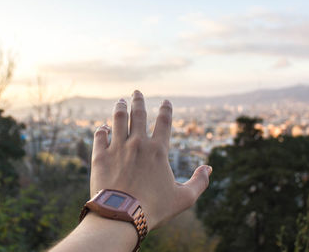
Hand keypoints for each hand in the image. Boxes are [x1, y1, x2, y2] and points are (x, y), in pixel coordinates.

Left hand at [90, 90, 211, 230]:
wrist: (121, 216)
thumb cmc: (154, 209)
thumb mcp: (184, 198)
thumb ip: (199, 182)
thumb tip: (208, 168)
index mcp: (158, 150)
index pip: (164, 122)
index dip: (166, 109)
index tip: (166, 101)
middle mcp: (137, 143)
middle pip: (138, 114)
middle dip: (138, 100)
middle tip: (136, 92)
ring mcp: (117, 148)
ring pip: (118, 119)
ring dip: (120, 108)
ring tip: (120, 101)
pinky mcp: (100, 156)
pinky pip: (100, 136)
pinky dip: (102, 130)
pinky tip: (103, 128)